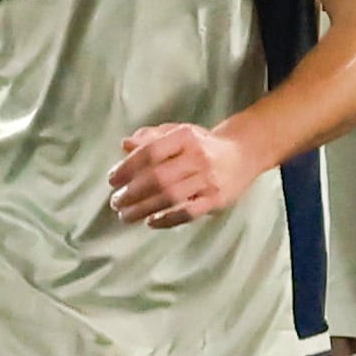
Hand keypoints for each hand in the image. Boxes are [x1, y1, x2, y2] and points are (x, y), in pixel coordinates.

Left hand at [109, 123, 264, 226]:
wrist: (243, 154)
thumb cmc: (202, 144)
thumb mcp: (177, 133)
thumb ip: (151, 137)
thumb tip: (125, 145)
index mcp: (185, 137)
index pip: (150, 152)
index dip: (128, 167)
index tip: (112, 180)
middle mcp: (198, 157)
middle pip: (158, 178)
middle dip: (131, 192)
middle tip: (115, 202)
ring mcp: (209, 180)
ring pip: (170, 197)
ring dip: (143, 208)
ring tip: (125, 215)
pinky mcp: (217, 199)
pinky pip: (188, 213)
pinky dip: (167, 219)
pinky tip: (151, 222)